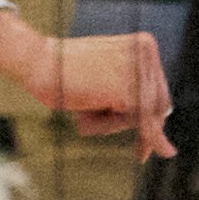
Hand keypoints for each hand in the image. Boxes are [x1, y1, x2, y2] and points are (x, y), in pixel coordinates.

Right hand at [0, 9, 174, 162]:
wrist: (39, 63)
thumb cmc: (65, 74)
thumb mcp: (106, 74)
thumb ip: (129, 88)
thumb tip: (155, 121)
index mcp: (143, 45)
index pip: (159, 88)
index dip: (156, 116)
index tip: (158, 142)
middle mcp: (146, 53)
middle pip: (158, 103)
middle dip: (147, 127)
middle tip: (143, 154)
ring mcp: (139, 70)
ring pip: (147, 115)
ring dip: (114, 124)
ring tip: (83, 110)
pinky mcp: (128, 90)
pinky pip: (142, 124)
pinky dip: (143, 138)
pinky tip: (158, 152)